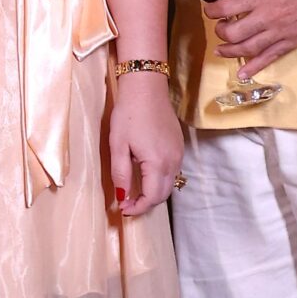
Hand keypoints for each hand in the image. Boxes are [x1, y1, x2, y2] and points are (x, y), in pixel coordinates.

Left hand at [109, 72, 181, 215]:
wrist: (146, 87)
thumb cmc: (128, 114)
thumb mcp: (118, 145)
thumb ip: (121, 174)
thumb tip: (122, 197)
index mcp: (158, 163)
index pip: (152, 197)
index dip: (138, 208)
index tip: (123, 210)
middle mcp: (173, 161)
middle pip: (163, 194)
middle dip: (146, 203)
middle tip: (127, 204)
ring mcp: (178, 153)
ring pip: (170, 183)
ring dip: (154, 192)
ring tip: (134, 192)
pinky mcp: (179, 146)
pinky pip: (172, 171)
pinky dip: (160, 180)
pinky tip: (146, 176)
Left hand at [213, 0, 296, 74]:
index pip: (226, 8)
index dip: (213, 10)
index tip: (210, 9)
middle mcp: (268, 16)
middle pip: (233, 33)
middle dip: (220, 32)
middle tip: (219, 27)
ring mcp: (281, 31)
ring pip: (248, 49)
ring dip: (231, 51)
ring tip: (221, 51)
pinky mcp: (294, 40)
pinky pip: (271, 57)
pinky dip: (255, 66)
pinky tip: (244, 72)